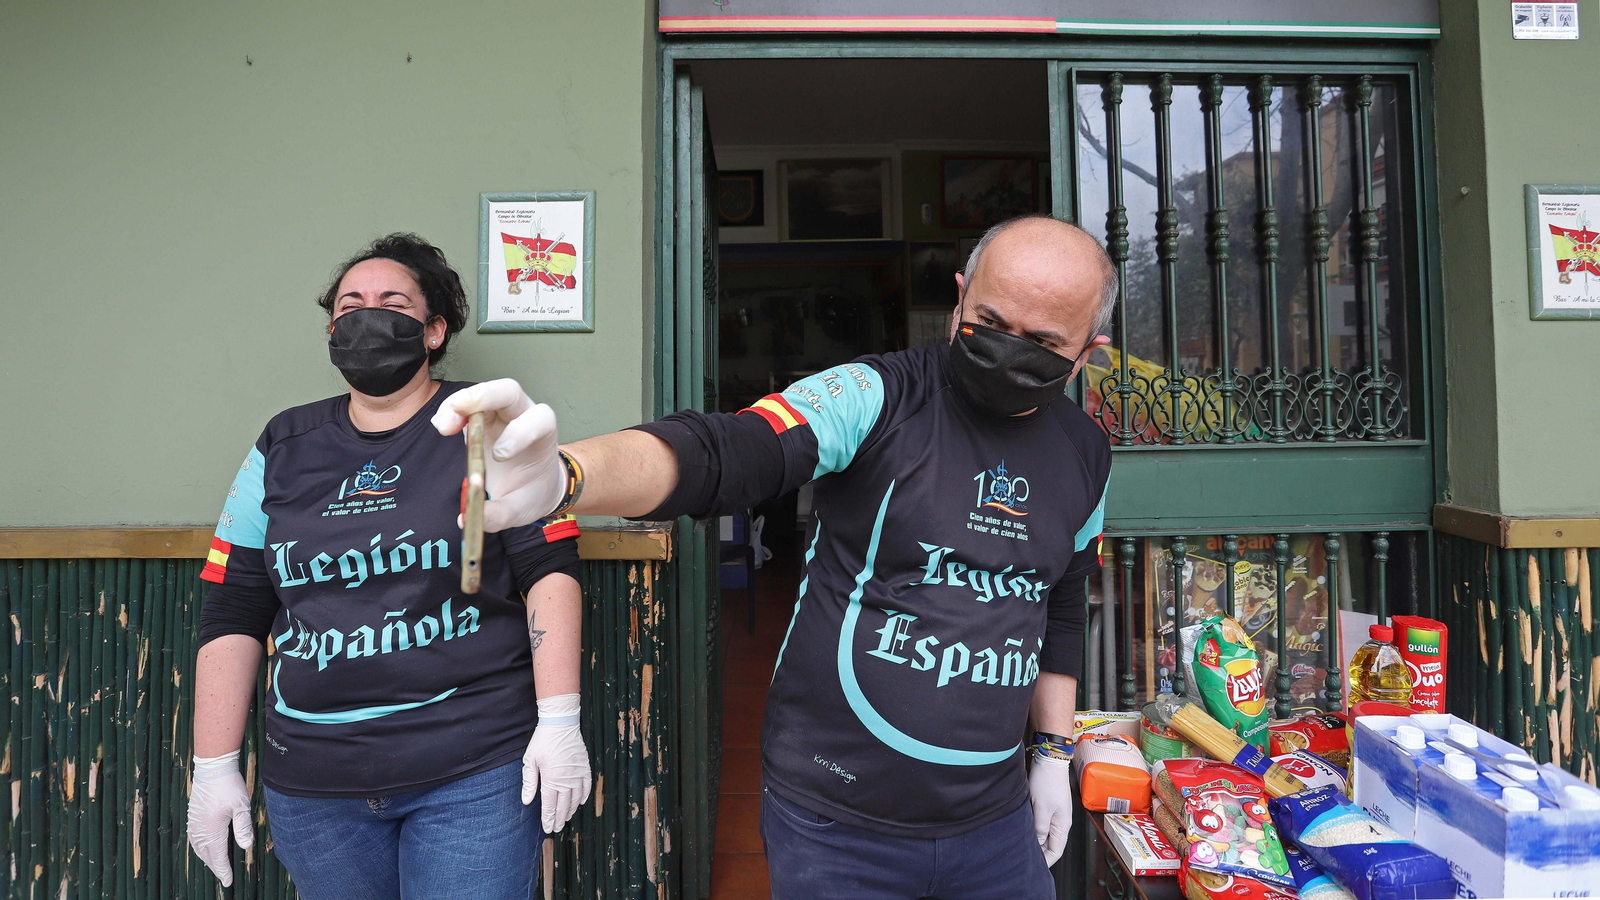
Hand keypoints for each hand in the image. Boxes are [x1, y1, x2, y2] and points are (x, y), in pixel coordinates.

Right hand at [186, 751, 253, 885]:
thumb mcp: (241, 806)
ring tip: (215, 866)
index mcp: (212, 830)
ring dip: (206, 859)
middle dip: (215, 867)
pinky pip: (194, 838)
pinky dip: (199, 848)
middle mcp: (200, 829)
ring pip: (198, 848)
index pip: (217, 857)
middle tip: (223, 877)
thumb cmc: (229, 786)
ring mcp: (194, 822)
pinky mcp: (193, 816)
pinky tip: (203, 848)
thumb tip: (246, 846)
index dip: (223, 870)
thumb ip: (243, 827)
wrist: (212, 768)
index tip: (228, 882)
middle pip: (206, 855)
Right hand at [432, 379, 564, 531]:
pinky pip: (465, 405)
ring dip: (460, 404)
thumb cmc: (532, 492)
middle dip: (483, 398)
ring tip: (442, 427)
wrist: (533, 485)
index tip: (500, 456)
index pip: (540, 419)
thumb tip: (465, 517)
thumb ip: (498, 515)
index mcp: (543, 436)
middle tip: (458, 415)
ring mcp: (500, 413)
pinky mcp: (480, 417)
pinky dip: (450, 412)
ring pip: (483, 394)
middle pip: (508, 391)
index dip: (520, 432)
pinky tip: (441, 427)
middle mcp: (523, 416)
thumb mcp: (520, 510)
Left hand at [522, 693, 592, 833]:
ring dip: (571, 810)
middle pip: (564, 806)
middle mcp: (566, 779)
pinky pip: (587, 786)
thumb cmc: (543, 740)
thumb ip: (529, 782)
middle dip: (560, 819)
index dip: (549, 818)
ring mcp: (577, 774)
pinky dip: (584, 797)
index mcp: (551, 779)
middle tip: (557, 828)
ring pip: (576, 799)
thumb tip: (527, 801)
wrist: (561, 723)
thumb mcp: (530, 760)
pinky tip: (580, 803)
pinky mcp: (585, 767)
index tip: (548, 828)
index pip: (550, 806)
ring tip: (566, 818)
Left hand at [1028, 750, 1072, 867]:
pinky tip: (1024, 830)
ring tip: (1022, 846)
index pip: (1056, 850)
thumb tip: (1038, 845)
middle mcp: (1060, 821)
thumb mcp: (1042, 808)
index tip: (1033, 867)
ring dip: (1035, 840)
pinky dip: (1033, 828)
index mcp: (1062, 825)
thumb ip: (1040, 828)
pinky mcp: (1047, 805)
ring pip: (1045, 833)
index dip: (1046, 860)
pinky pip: (1041, 822)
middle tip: (1024, 858)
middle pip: (1051, 843)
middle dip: (1039, 852)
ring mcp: (1054, 813)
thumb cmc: (1047, 782)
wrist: (1049, 759)